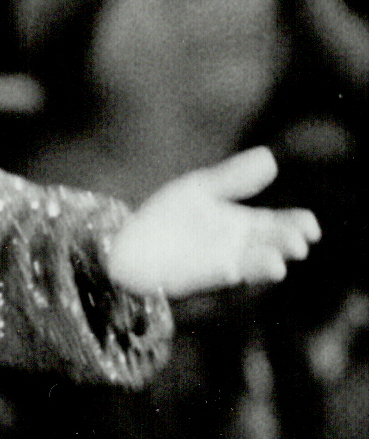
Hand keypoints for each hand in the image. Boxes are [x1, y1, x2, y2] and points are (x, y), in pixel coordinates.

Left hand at [102, 147, 319, 298]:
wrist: (127, 247)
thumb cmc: (166, 220)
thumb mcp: (201, 190)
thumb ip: (234, 178)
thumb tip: (270, 157)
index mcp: (242, 226)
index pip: (277, 225)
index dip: (295, 226)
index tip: (311, 226)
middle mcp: (236, 249)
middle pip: (268, 246)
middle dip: (284, 245)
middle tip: (300, 243)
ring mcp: (216, 266)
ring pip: (246, 267)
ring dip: (263, 266)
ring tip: (278, 263)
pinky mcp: (192, 280)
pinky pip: (211, 279)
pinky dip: (223, 275)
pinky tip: (234, 270)